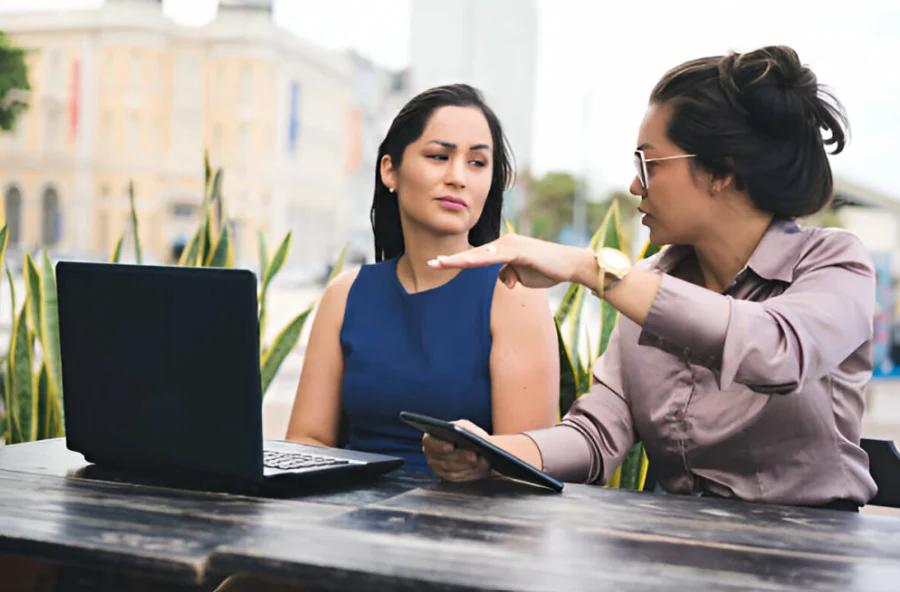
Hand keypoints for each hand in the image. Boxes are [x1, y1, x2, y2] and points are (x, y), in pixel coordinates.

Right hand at [422, 420, 490, 481]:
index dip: (439, 445)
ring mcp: (438, 468)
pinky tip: (482, 468)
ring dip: (468, 466)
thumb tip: (464, 434)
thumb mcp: (466, 427)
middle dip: (460, 457)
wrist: (476, 447)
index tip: (451, 446)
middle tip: (474, 456)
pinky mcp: (448, 477)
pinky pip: (459, 477)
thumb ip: (463, 428)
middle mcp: (431, 455)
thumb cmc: (467, 434)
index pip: (429, 442)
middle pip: (443, 459)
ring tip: (482, 461)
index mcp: (430, 438)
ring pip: (452, 470)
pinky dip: (471, 473)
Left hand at [427, 234, 597, 291]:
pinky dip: (481, 260)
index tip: (437, 264)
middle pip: (473, 253)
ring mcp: (511, 245)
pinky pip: (497, 256)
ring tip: (442, 263)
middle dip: (451, 259)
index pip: (475, 256)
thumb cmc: (547, 270)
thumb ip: (509, 275)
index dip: (456, 261)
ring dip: (461, 260)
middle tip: (430, 263)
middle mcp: (504, 243)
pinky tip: (468, 262)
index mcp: (503, 248)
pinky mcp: (520, 250)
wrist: (570, 265)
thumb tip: (502, 280)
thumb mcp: (522, 276)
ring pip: (481, 254)